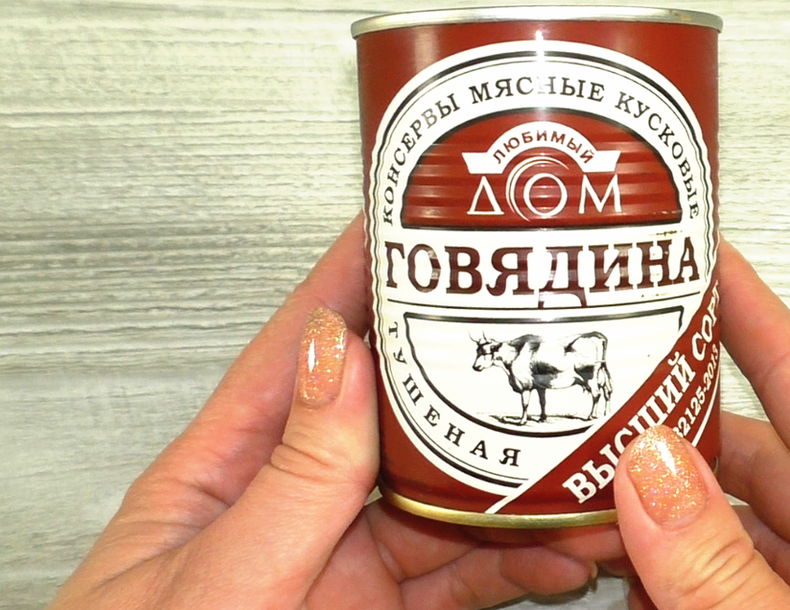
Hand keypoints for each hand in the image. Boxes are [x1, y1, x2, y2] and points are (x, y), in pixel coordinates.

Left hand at [49, 215, 618, 609]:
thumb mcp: (211, 582)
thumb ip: (285, 484)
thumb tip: (340, 362)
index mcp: (224, 470)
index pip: (303, 346)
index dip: (358, 276)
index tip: (414, 216)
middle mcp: (289, 504)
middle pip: (397, 413)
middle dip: (468, 369)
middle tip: (536, 325)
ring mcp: (338, 562)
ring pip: (446, 498)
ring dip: (517, 477)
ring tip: (579, 452)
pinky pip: (462, 577)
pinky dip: (518, 561)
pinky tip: (557, 546)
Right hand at [611, 239, 789, 609]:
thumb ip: (728, 570)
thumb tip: (653, 472)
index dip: (753, 313)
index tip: (706, 257)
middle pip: (772, 458)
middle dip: (682, 431)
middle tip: (607, 403)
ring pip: (757, 530)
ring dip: (677, 519)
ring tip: (601, 504)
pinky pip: (758, 585)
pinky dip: (698, 574)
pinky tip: (648, 583)